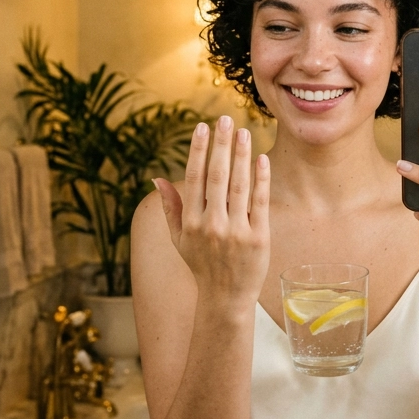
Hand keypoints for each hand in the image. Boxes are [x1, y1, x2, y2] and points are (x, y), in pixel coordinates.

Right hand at [155, 116, 269, 310]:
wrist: (225, 298)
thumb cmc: (201, 265)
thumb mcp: (179, 239)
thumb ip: (170, 208)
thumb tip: (157, 178)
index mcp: (190, 222)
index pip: (194, 178)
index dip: (199, 151)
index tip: (203, 128)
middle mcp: (211, 225)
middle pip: (217, 177)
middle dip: (221, 145)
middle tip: (226, 120)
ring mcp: (235, 232)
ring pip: (239, 185)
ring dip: (241, 156)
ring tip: (245, 132)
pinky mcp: (258, 238)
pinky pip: (259, 203)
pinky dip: (261, 179)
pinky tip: (262, 159)